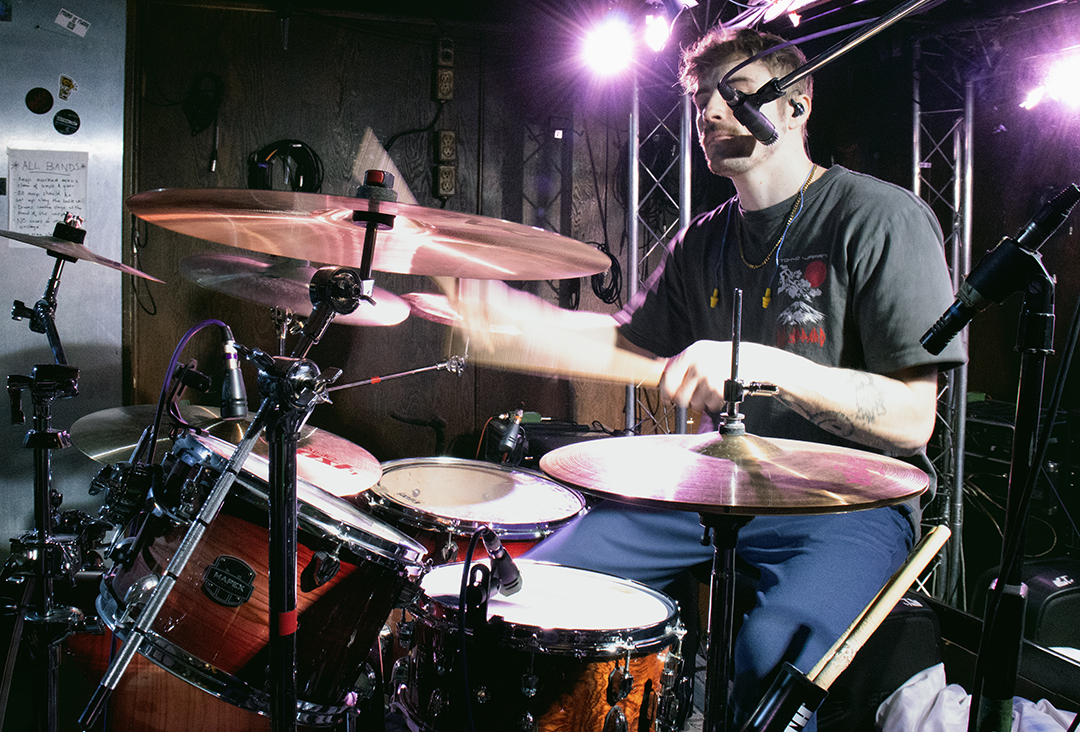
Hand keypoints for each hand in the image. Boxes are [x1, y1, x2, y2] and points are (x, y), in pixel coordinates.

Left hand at [660, 340, 777, 411]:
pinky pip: (709, 406)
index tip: (667, 398)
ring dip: (700, 402)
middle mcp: (699, 365)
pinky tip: (717, 392)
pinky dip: (712, 403)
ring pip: (695, 403)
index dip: (666, 391)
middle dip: (684, 400)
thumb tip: (660, 366)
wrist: (749, 359)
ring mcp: (710, 378)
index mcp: (691, 353)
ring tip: (708, 390)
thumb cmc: (722, 355)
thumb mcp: (700, 351)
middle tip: (689, 398)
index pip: (669, 377)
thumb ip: (680, 360)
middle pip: (680, 395)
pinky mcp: (721, 390)